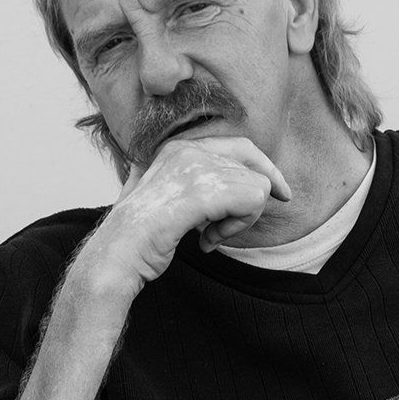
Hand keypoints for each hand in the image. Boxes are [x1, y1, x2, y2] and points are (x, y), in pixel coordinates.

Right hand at [84, 136, 291, 293]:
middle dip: (252, 200)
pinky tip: (208, 240)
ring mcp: (195, 167)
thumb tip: (232, 185)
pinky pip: (253, 201)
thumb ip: (191, 184)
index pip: (241, 146)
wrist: (117, 253)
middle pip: (253, 166)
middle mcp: (188, 150)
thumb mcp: (165, 198)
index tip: (280, 192)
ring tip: (210, 235)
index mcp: (178, 148)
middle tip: (253, 215)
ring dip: (240, 221)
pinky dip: (237, 227)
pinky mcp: (204, 190)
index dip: (265, 168)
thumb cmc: (139, 235)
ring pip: (257, 187)